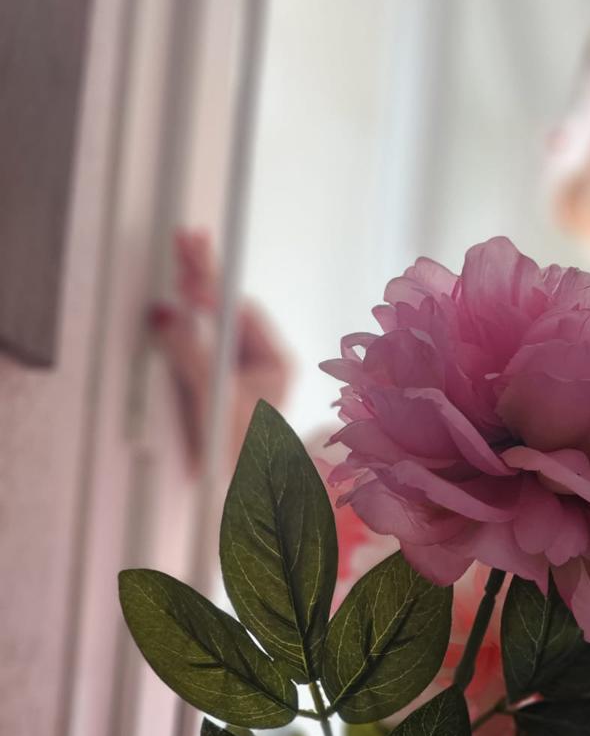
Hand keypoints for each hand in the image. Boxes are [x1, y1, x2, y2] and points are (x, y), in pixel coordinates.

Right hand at [148, 230, 291, 470]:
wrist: (241, 498)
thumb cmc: (239, 455)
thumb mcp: (214, 400)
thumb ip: (191, 355)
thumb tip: (167, 316)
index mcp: (276, 364)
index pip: (240, 311)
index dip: (213, 288)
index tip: (193, 262)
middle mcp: (262, 363)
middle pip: (229, 307)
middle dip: (206, 275)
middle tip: (188, 238)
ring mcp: (241, 372)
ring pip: (216, 321)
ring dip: (197, 290)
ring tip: (184, 254)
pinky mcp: (220, 384)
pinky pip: (204, 340)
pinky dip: (189, 317)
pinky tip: (179, 298)